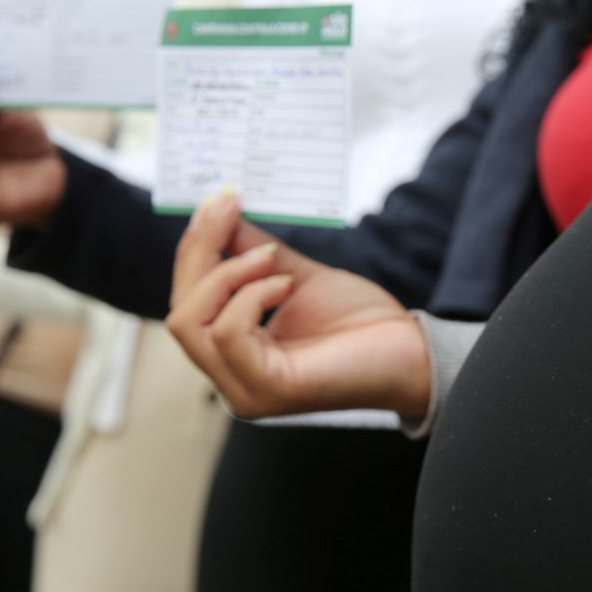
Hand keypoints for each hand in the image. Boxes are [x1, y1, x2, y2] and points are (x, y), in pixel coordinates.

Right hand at [166, 192, 431, 419]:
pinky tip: (284, 285)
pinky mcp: (266, 390)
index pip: (187, 303)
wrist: (410, 351)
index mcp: (233, 353)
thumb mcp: (295, 275)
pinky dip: (250, 297)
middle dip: (199, 253)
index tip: (215, 201)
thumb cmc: (360, 322)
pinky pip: (228, 333)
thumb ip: (253, 252)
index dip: (194, 249)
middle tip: (227, 208)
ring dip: (227, 275)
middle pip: (180, 312)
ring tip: (269, 257)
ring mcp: (245, 389)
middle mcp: (230, 378)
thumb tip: (219, 212)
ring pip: (190, 323)